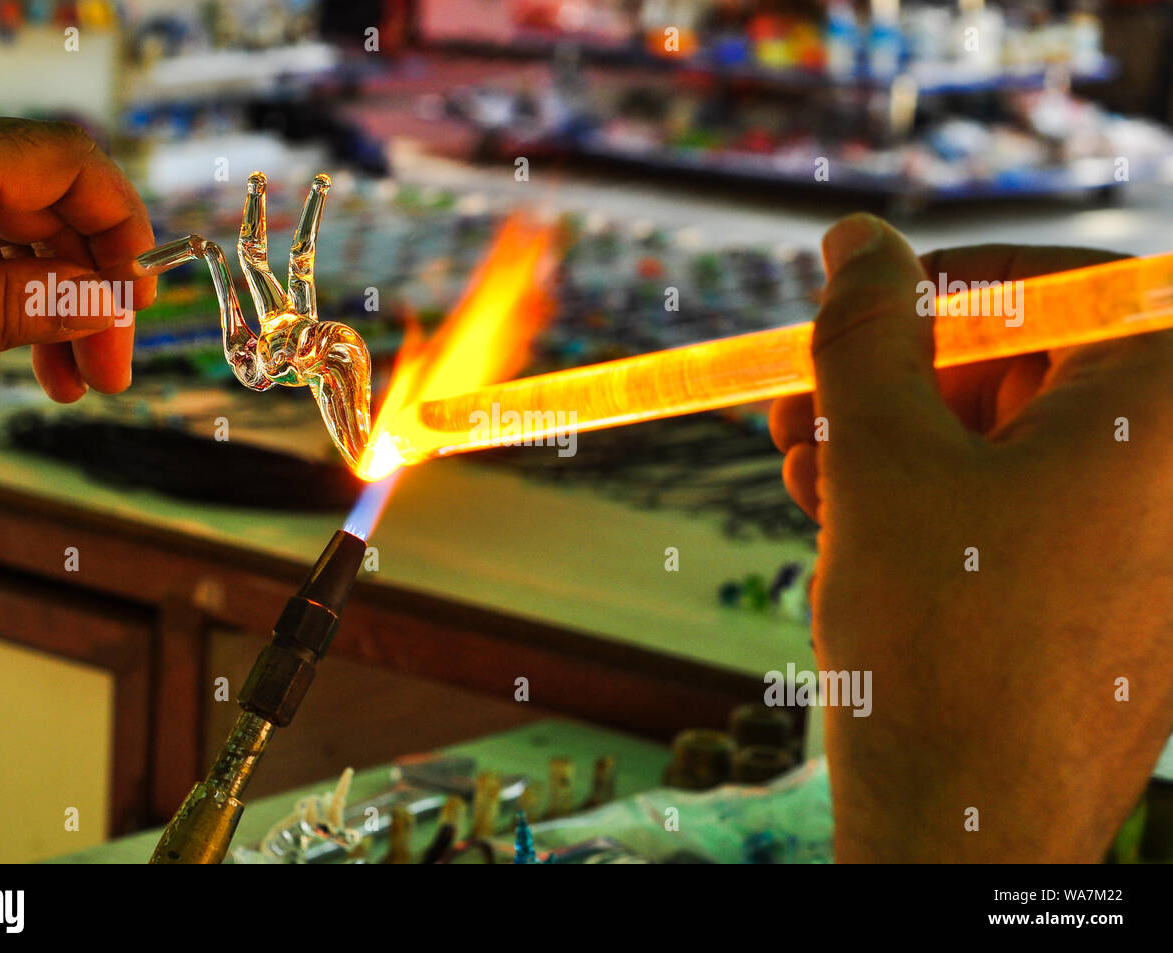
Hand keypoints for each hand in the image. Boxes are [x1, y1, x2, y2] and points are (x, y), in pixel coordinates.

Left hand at [0, 85, 155, 401]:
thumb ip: (13, 310)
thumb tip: (105, 300)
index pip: (71, 166)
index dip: (123, 233)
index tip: (140, 306)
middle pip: (46, 194)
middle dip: (87, 284)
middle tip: (103, 372)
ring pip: (10, 209)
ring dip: (48, 288)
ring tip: (63, 374)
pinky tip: (19, 331)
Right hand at [770, 213, 1172, 861]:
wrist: (971, 833)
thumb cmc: (942, 642)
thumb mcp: (882, 456)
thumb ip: (870, 328)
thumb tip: (857, 236)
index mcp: (1170, 402)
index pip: (1060, 280)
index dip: (941, 282)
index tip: (855, 307)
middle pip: (1031, 364)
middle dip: (900, 375)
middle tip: (802, 396)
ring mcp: (1154, 539)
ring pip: (1015, 441)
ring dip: (898, 438)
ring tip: (803, 464)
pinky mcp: (1119, 596)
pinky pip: (1027, 509)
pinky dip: (936, 497)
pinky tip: (844, 509)